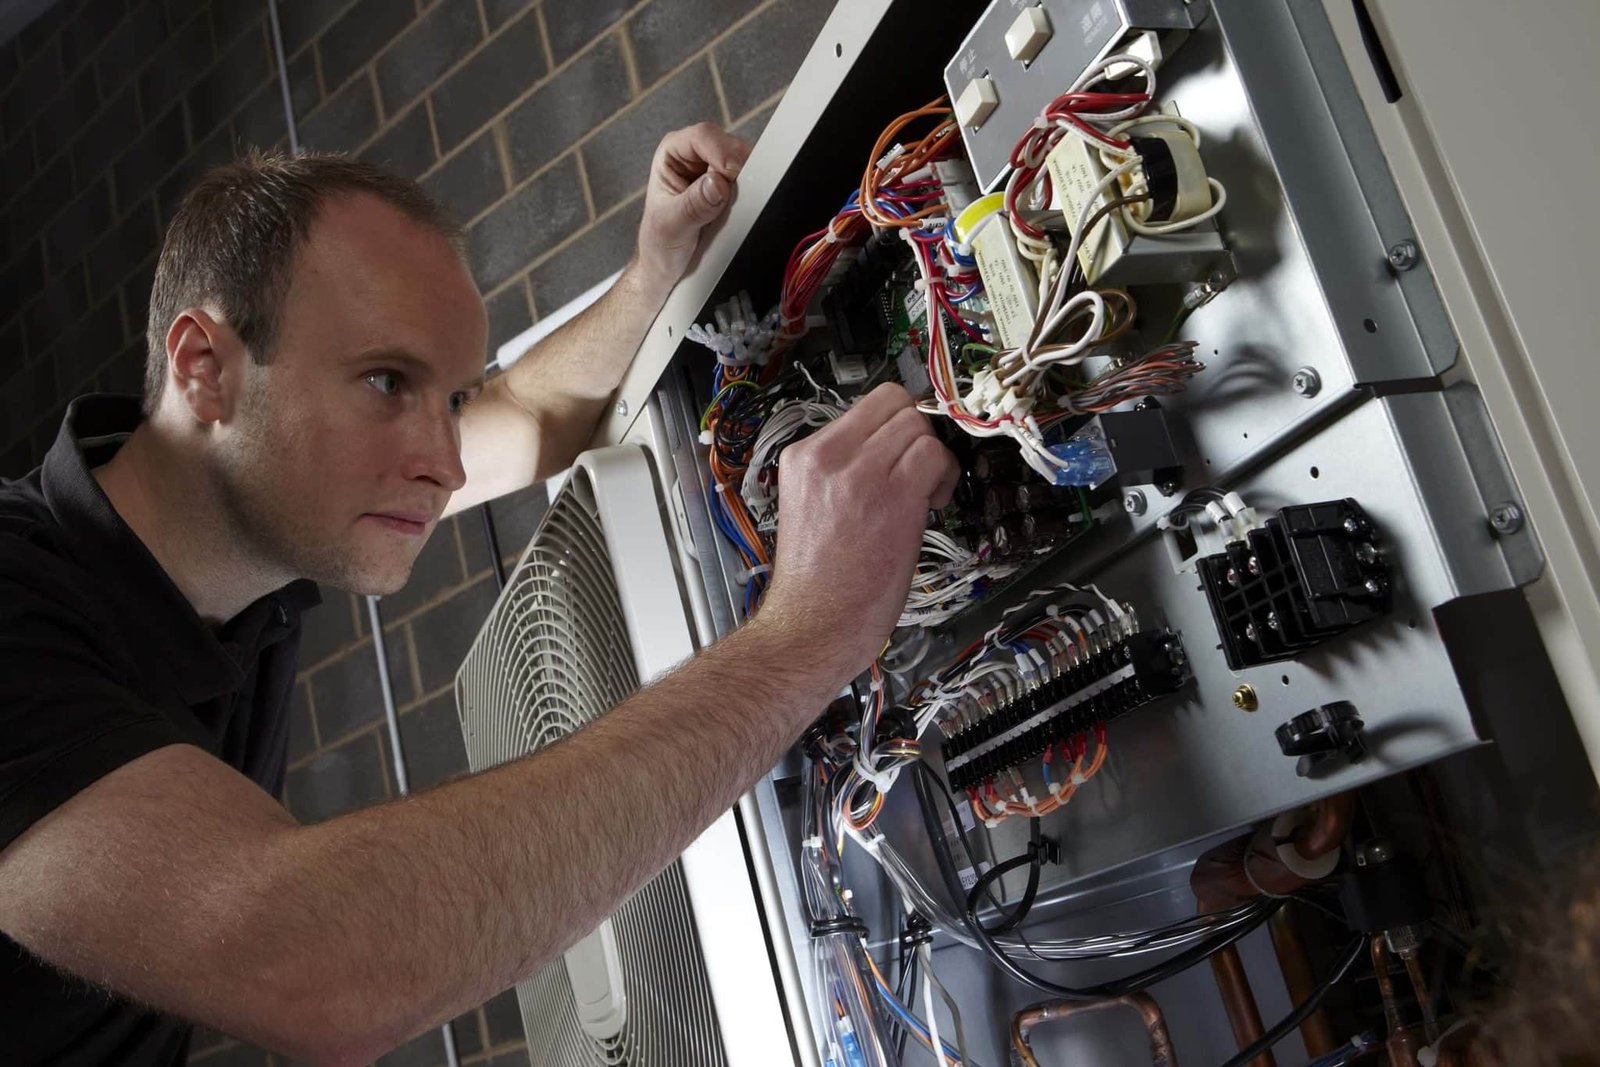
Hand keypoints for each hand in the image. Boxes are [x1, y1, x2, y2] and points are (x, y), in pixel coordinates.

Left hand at [631, 122, 750, 295]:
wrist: (667, 267)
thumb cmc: (659, 245)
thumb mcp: (671, 227)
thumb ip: (693, 205)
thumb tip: (718, 184)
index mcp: (672, 154)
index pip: (703, 137)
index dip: (722, 151)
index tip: (733, 174)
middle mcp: (695, 157)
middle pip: (729, 146)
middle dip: (739, 168)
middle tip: (743, 193)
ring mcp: (715, 172)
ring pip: (744, 163)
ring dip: (748, 182)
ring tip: (739, 205)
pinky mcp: (732, 189)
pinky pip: (750, 183)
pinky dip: (752, 194)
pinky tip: (745, 208)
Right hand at [755, 384, 960, 682]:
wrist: (811, 626)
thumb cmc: (817, 583)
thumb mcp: (811, 504)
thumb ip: (843, 468)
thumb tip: (889, 449)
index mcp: (803, 456)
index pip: (867, 403)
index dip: (895, 422)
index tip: (902, 449)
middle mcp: (828, 455)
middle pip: (896, 403)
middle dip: (916, 435)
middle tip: (915, 473)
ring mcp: (860, 472)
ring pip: (918, 424)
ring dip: (932, 456)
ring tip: (922, 494)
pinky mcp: (893, 494)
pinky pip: (934, 454)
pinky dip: (944, 475)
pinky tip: (931, 505)